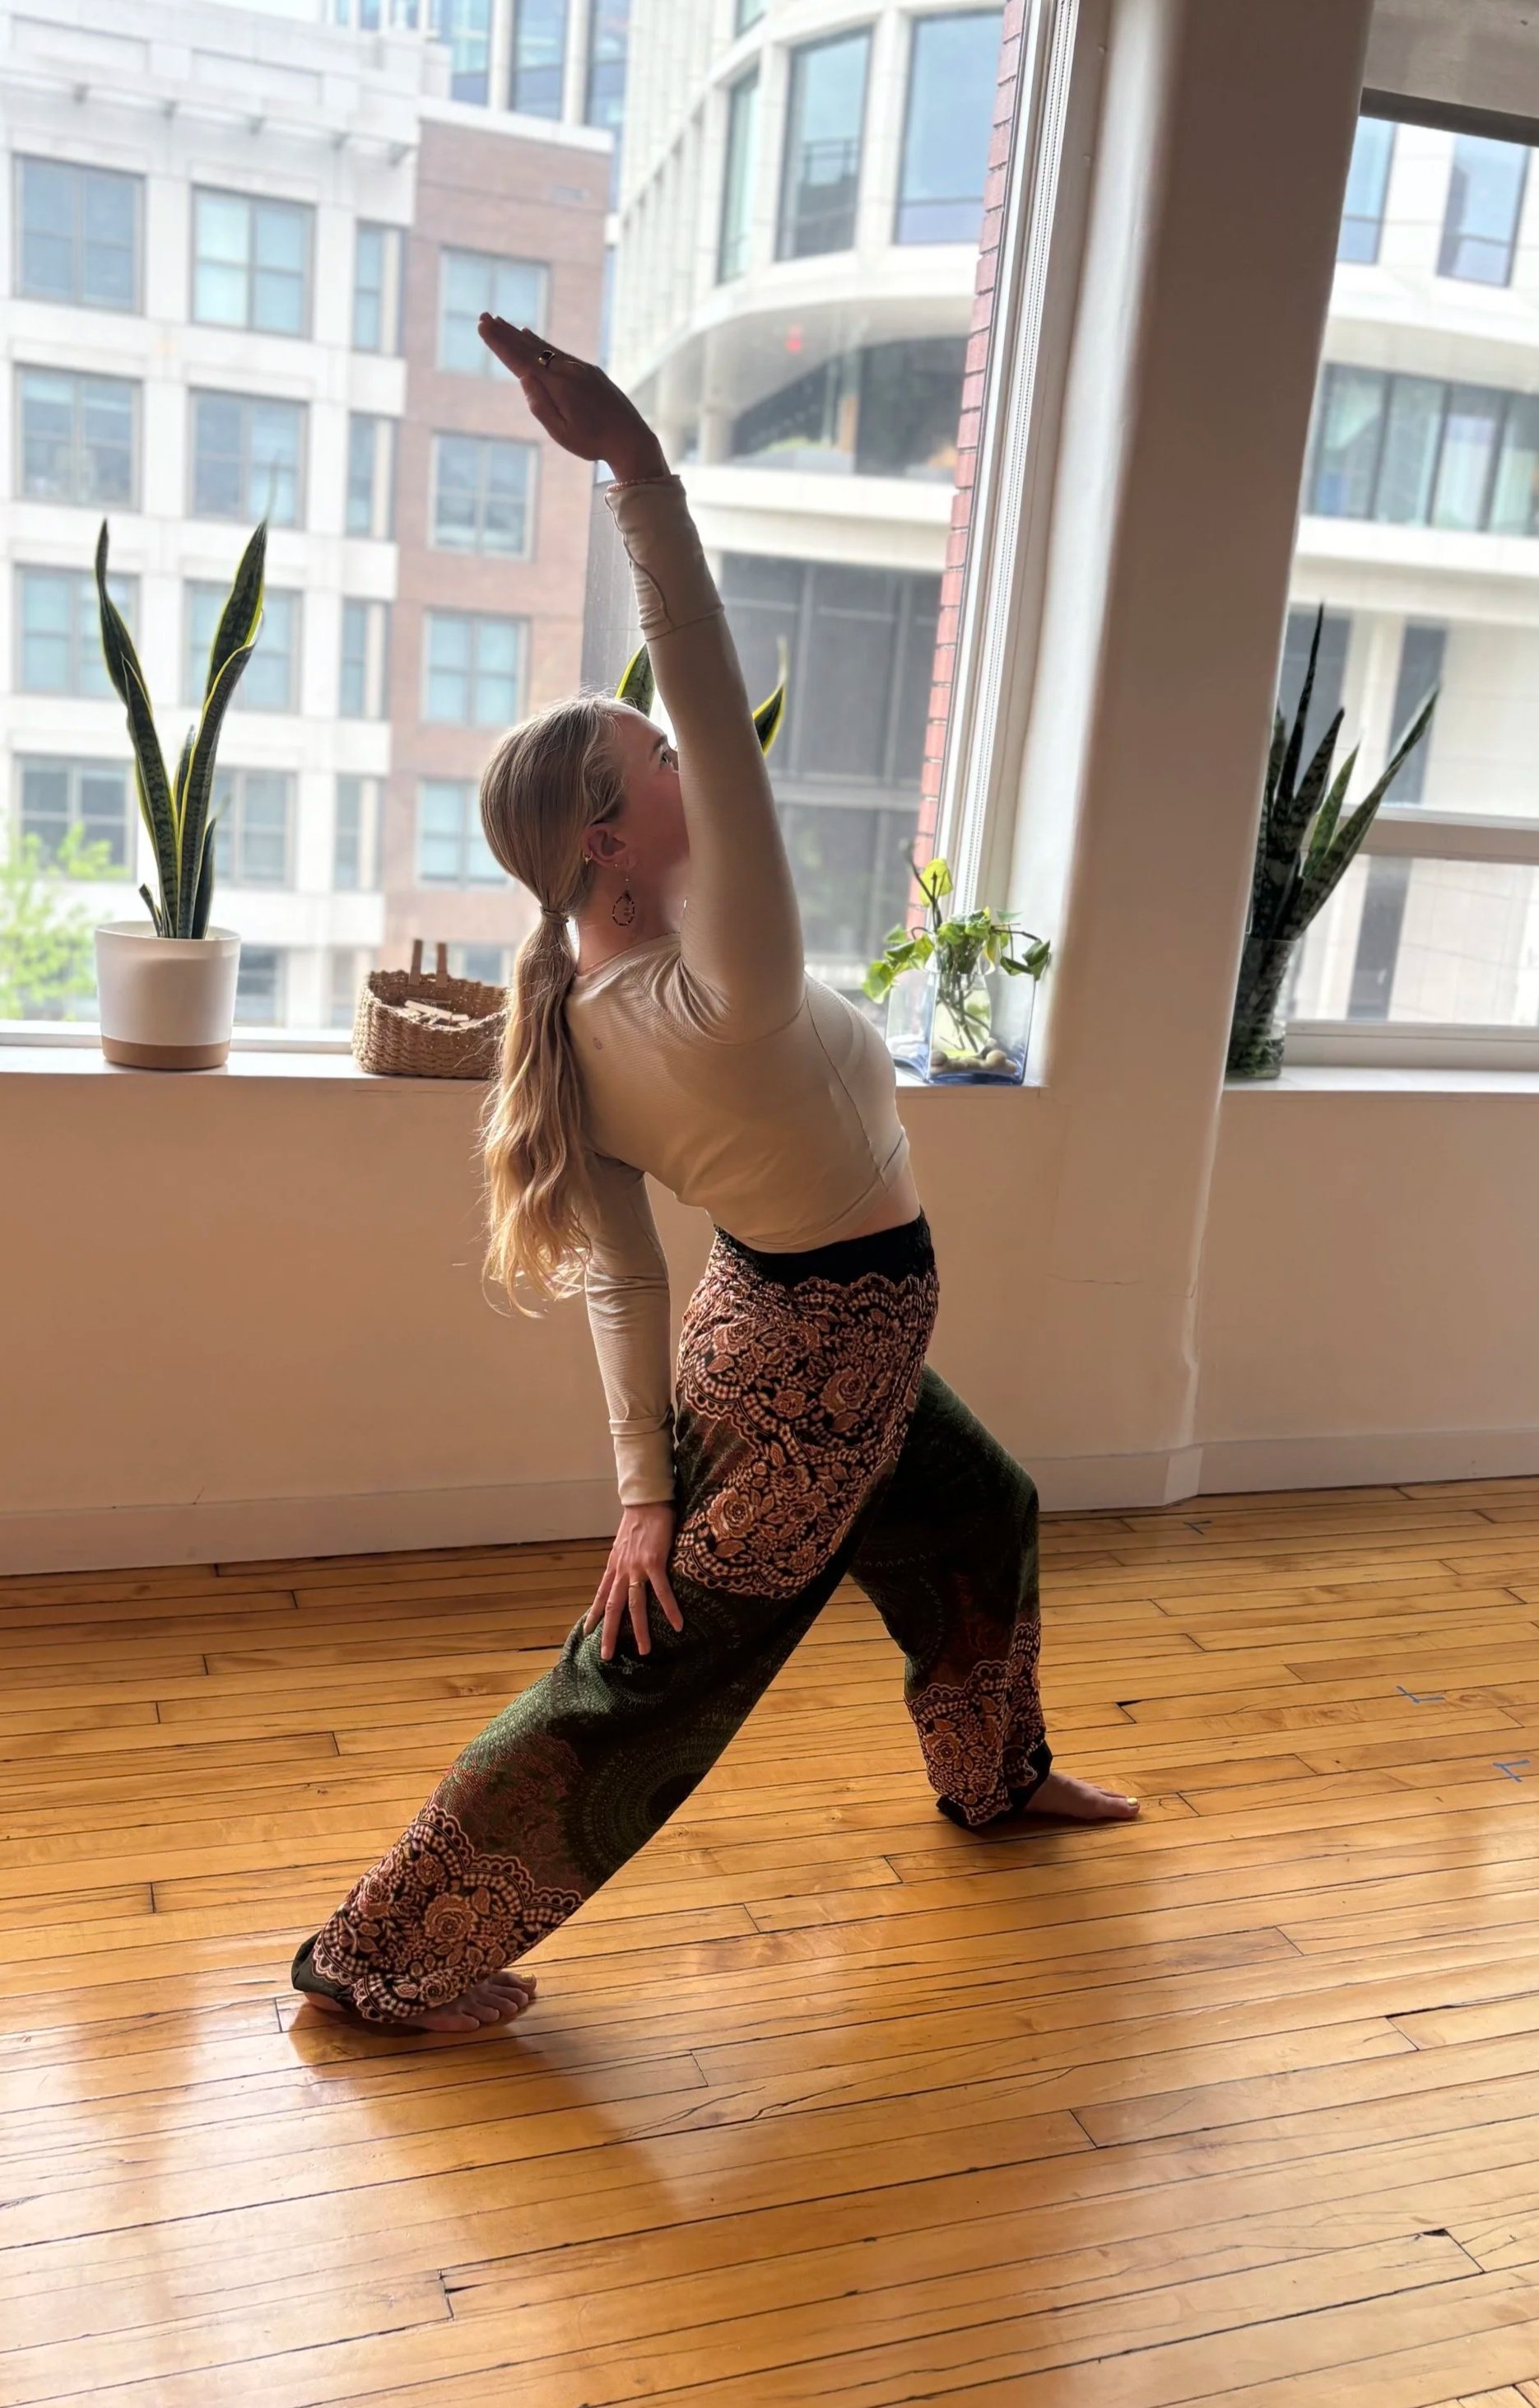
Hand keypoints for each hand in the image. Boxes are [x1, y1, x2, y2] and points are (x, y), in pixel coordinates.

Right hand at [477, 316, 667, 483]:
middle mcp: (568, 371)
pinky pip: (558, 352)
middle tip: (484, 317)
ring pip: (544, 348)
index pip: (521, 361)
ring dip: (520, 335)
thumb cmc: (593, 443)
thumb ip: (540, 406)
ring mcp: (580, 368)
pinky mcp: (589, 371)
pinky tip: (529, 336)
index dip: (500, 344)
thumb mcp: (562, 433)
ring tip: (501, 323)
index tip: (482, 326)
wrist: (631, 438)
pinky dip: (540, 343)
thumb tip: (524, 377)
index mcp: (558, 387)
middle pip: (530, 348)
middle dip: (505, 333)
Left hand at [583, 1501, 684, 1662]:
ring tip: (644, 1650)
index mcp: (614, 1566)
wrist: (646, 1500)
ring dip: (639, 1630)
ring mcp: (636, 1567)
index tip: (587, 1632)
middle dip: (609, 1633)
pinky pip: (662, 1590)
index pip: (601, 1595)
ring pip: (635, 1605)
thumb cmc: (639, 1519)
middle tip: (606, 1656)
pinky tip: (677, 1624)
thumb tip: (627, 1568)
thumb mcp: (624, 1543)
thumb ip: (624, 1558)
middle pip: (612, 1607)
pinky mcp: (654, 1562)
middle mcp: (621, 1570)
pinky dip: (669, 1609)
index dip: (594, 1614)